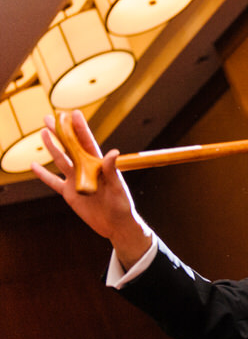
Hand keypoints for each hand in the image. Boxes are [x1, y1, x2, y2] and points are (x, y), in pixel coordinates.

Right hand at [30, 111, 151, 268]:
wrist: (116, 225)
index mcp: (99, 166)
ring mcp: (76, 181)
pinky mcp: (69, 193)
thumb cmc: (122, 205)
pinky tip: (34, 165)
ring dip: (52, 147)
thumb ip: (112, 170)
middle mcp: (86, 170)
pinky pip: (53, 182)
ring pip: (60, 160)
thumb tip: (113, 152)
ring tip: (43, 132)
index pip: (87, 143)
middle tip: (50, 117)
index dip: (80, 128)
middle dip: (61, 132)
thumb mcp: (118, 187)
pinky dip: (43, 174)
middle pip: (70, 148)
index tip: (73, 113)